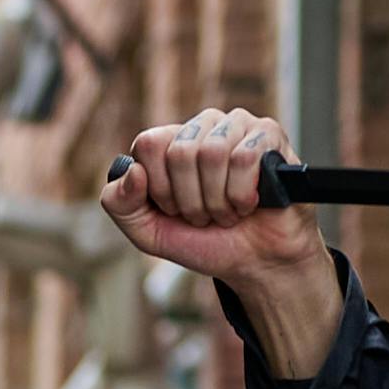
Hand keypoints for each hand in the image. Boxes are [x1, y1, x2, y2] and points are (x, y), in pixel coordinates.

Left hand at [100, 107, 343, 380]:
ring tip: (228, 211)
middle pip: (180, 152)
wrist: (254, 263)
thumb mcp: (148, 232)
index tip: (174, 209)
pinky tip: (250, 203)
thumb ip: (120, 204)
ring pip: (212, 153)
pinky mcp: (269, 133)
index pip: (148, 144)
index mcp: (170, 141)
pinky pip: (245, 158)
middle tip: (205, 215)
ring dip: (218, 201)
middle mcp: (202, 126)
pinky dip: (243, 194)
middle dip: (190, 200)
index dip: (160, 188)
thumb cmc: (204, 241)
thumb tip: (133, 170)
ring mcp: (237, 125)